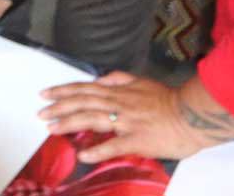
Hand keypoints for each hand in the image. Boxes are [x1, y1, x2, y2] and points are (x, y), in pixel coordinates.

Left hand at [39, 73, 233, 162]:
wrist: (192, 114)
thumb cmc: (167, 101)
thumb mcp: (141, 81)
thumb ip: (120, 78)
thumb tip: (100, 79)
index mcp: (119, 91)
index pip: (85, 89)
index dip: (64, 91)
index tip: (46, 94)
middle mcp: (119, 103)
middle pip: (83, 102)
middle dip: (59, 107)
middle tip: (40, 113)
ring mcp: (127, 121)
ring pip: (93, 119)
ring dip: (70, 123)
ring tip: (52, 129)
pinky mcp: (138, 139)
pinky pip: (115, 145)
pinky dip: (97, 149)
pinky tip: (83, 155)